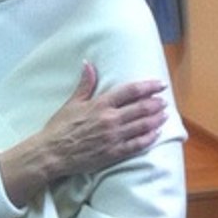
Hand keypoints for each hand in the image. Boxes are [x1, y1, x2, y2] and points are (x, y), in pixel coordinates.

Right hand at [0, 62, 167, 206]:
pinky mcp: (114, 152)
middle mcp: (110, 119)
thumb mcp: (71, 103)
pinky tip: (156, 133)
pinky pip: (138, 144)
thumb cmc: (59, 128)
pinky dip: (150, 138)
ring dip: (157, 119)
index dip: (148, 86)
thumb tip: (88, 64)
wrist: (52, 153)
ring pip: (144, 125)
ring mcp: (114, 137)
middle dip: (156, 103)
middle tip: (163, 101)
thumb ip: (85, 84)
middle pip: (142, 108)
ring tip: (165, 114)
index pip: (131, 91)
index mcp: (100, 104)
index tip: (160, 84)